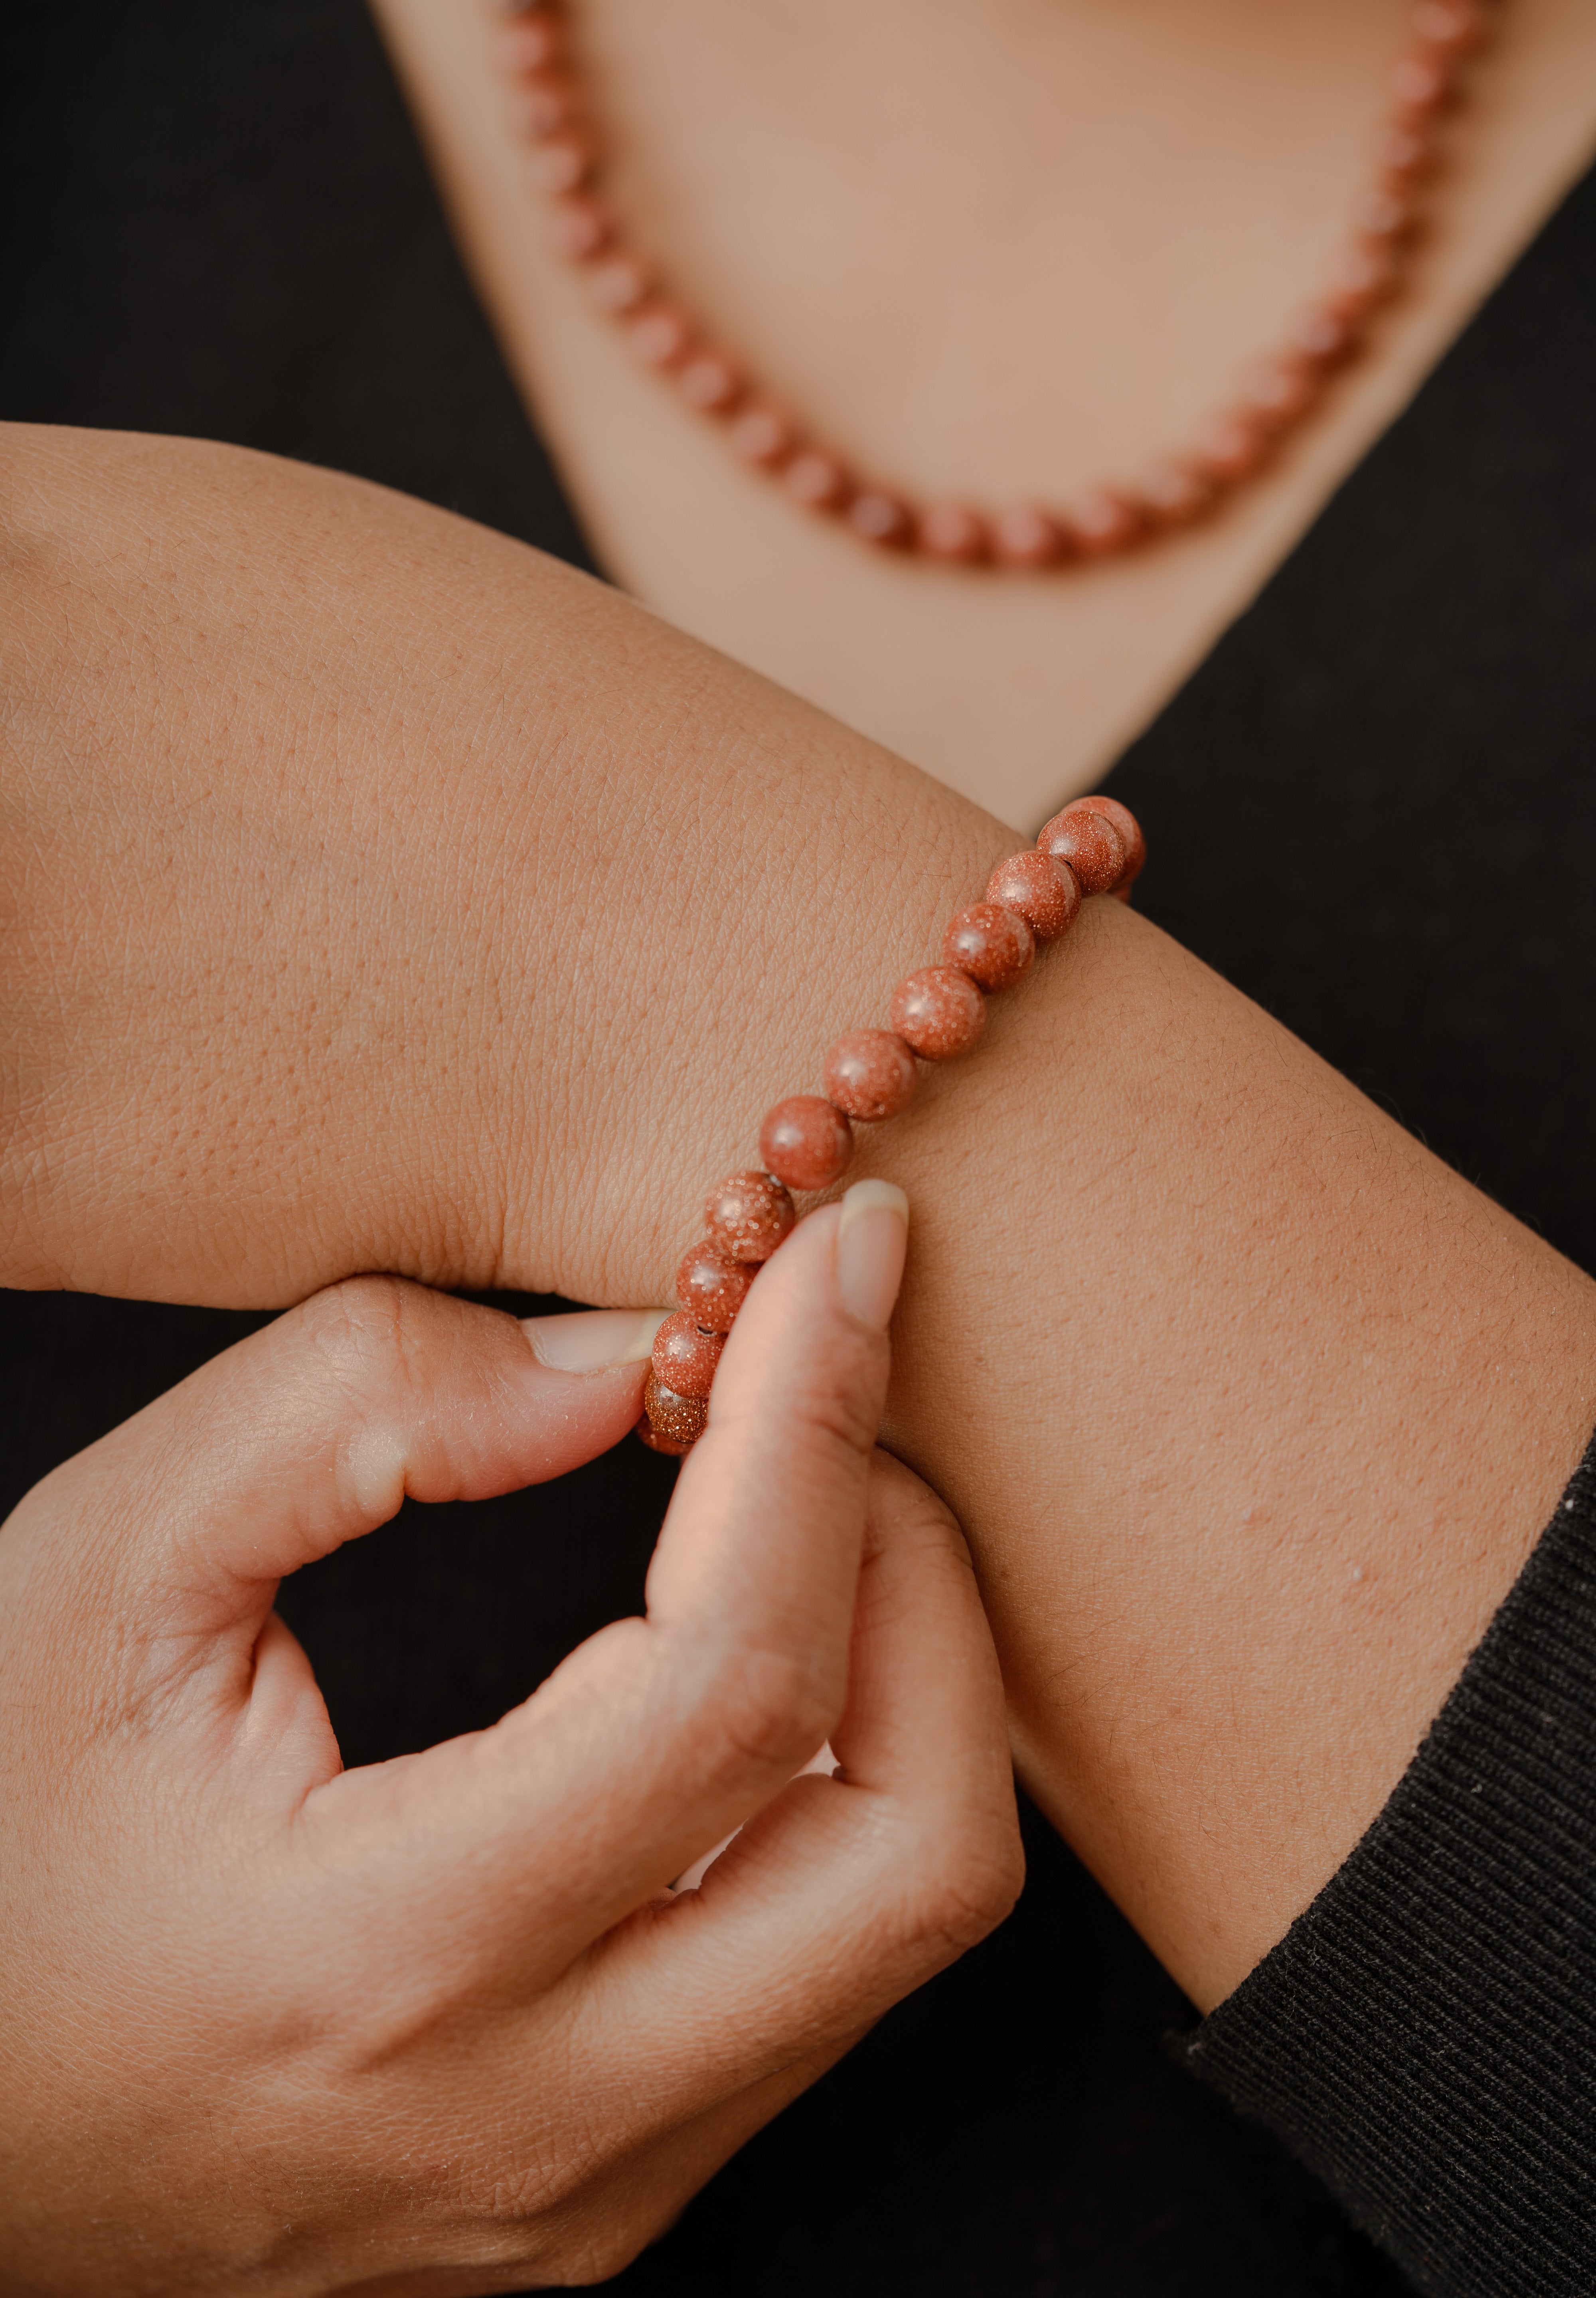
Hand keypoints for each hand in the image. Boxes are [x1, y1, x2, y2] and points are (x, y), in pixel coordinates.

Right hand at [0, 1189, 1020, 2295]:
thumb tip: (617, 1363)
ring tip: (796, 1505)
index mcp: (389, 1963)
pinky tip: (743, 1659)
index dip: (817, 1436)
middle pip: (913, 1849)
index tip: (841, 1263)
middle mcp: (533, 2124)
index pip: (732, 1683)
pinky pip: (817, 1977)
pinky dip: (835, 1783)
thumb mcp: (103, 1567)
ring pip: (896, 1925)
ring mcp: (586, 2191)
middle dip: (924, 1577)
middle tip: (833, 1400)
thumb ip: (356, 1408)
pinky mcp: (602, 2194)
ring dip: (902, 1675)